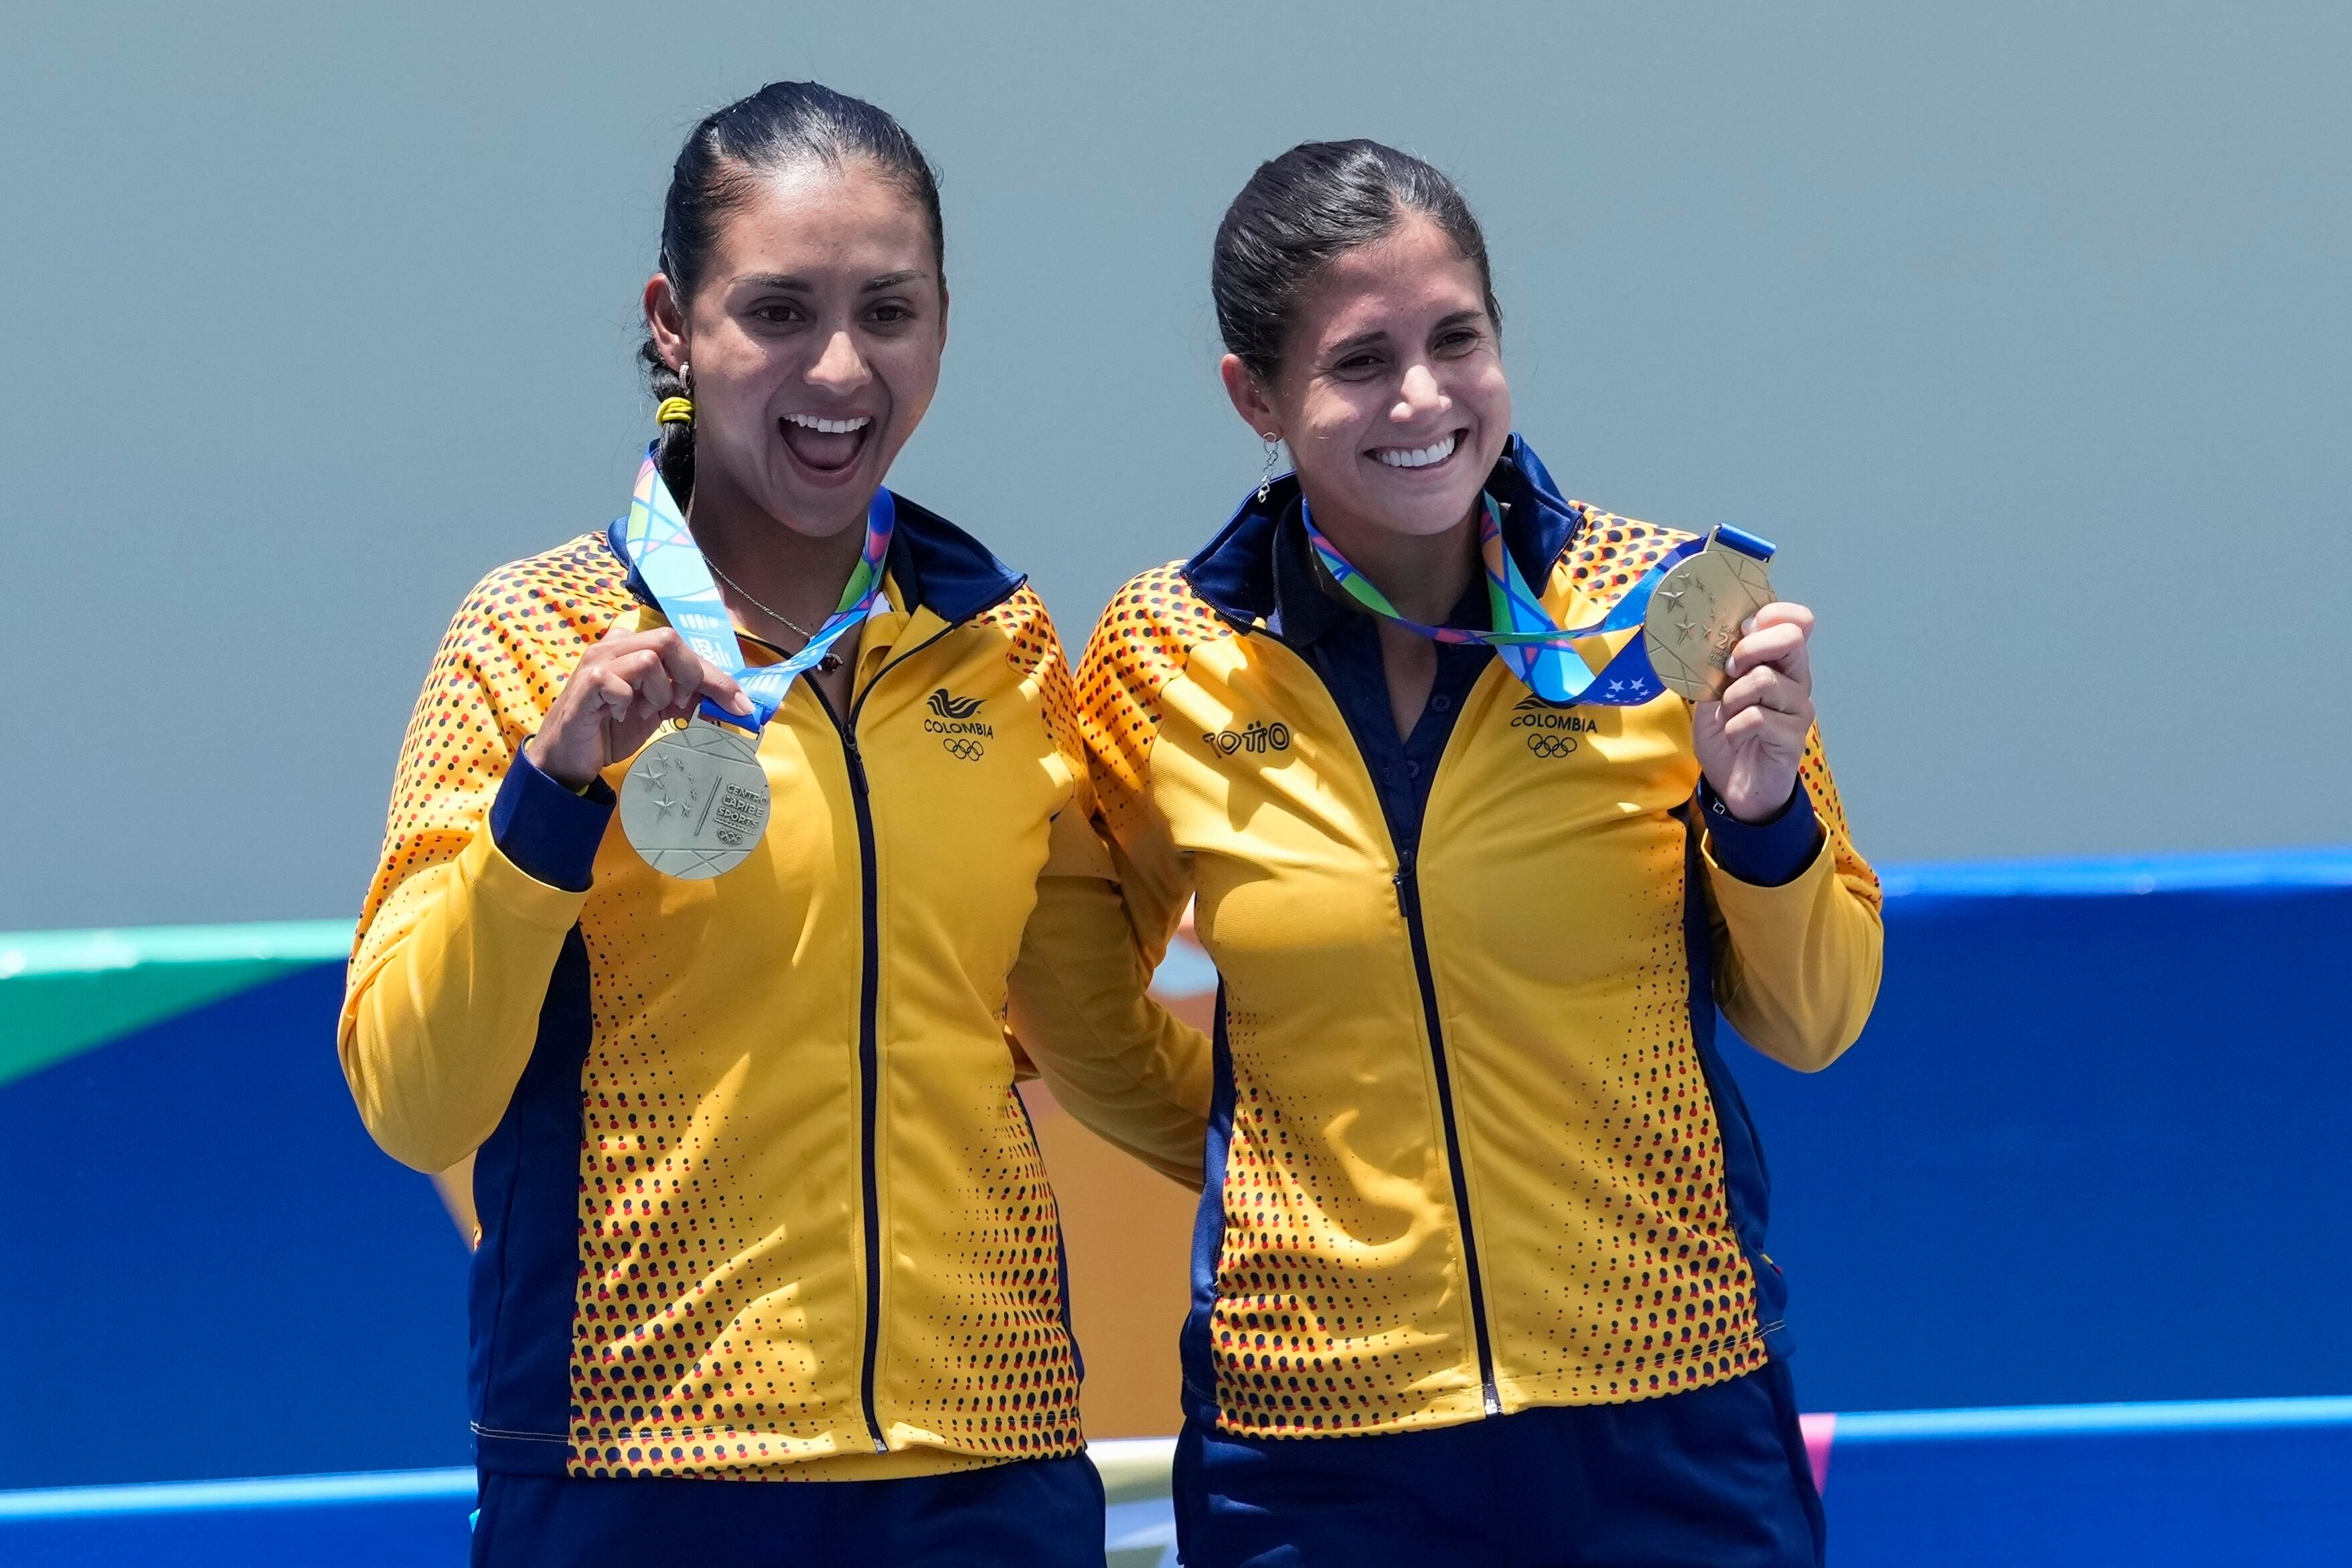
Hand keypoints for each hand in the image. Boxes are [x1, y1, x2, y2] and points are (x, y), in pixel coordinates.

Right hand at [523, 623, 752, 790]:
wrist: (570, 756)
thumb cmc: (612, 727)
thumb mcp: (658, 709)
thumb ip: (686, 695)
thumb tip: (727, 695)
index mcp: (634, 646)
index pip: (685, 647)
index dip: (716, 675)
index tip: (741, 704)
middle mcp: (615, 646)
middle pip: (670, 640)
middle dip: (690, 676)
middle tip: (680, 705)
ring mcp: (598, 661)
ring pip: (649, 659)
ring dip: (658, 692)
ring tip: (643, 711)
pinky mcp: (586, 683)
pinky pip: (619, 681)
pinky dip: (629, 702)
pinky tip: (620, 715)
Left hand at [1690, 602, 1814, 821]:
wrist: (1733, 784)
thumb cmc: (1726, 734)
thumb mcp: (1711, 694)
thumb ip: (1717, 666)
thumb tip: (1713, 638)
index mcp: (1780, 662)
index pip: (1797, 620)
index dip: (1770, 615)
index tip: (1740, 631)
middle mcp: (1796, 680)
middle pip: (1792, 638)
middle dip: (1750, 647)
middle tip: (1728, 669)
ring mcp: (1798, 708)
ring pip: (1765, 679)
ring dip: (1732, 698)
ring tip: (1727, 716)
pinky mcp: (1794, 737)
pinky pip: (1758, 717)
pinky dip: (1734, 727)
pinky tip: (1734, 737)